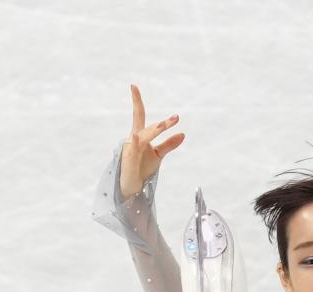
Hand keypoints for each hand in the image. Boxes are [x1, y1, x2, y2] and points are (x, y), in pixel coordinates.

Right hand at [119, 83, 184, 199]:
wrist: (132, 186)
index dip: (136, 100)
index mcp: (139, 135)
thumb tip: (183, 133)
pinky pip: (133, 151)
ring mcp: (130, 149)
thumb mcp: (158, 154)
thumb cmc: (142, 167)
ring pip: (143, 137)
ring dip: (155, 131)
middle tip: (176, 118)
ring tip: (165, 125)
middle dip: (161, 123)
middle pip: (147, 127)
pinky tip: (137, 137)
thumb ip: (169, 144)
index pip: (138, 114)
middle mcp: (133, 139)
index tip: (133, 86)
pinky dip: (136, 144)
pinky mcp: (129, 160)